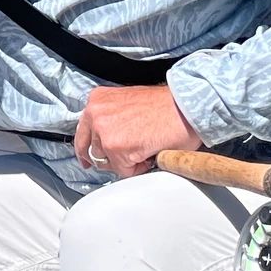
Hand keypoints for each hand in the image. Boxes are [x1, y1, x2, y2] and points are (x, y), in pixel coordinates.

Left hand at [73, 85, 203, 178]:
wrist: (187, 106)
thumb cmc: (166, 105)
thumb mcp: (126, 102)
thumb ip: (111, 117)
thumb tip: (107, 138)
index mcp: (97, 100)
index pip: (83, 132)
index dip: (87, 148)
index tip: (88, 160)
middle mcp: (95, 113)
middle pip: (93, 150)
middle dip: (110, 158)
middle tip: (128, 158)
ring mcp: (104, 132)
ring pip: (107, 162)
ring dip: (125, 162)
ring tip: (146, 149)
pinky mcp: (117, 148)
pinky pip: (123, 170)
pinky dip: (138, 168)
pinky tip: (151, 153)